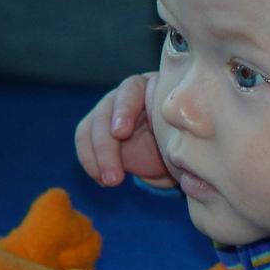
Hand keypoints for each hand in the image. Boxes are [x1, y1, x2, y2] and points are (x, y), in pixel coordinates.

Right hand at [74, 72, 174, 187]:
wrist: (178, 151)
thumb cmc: (185, 138)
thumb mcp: (185, 134)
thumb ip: (177, 133)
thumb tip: (175, 148)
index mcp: (151, 87)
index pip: (130, 91)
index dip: (123, 110)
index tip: (121, 133)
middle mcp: (125, 95)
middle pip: (104, 112)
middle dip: (106, 146)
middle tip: (114, 176)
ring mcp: (109, 111)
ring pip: (90, 128)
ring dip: (95, 157)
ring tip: (109, 182)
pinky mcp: (97, 129)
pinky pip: (85, 142)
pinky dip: (90, 162)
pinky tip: (103, 180)